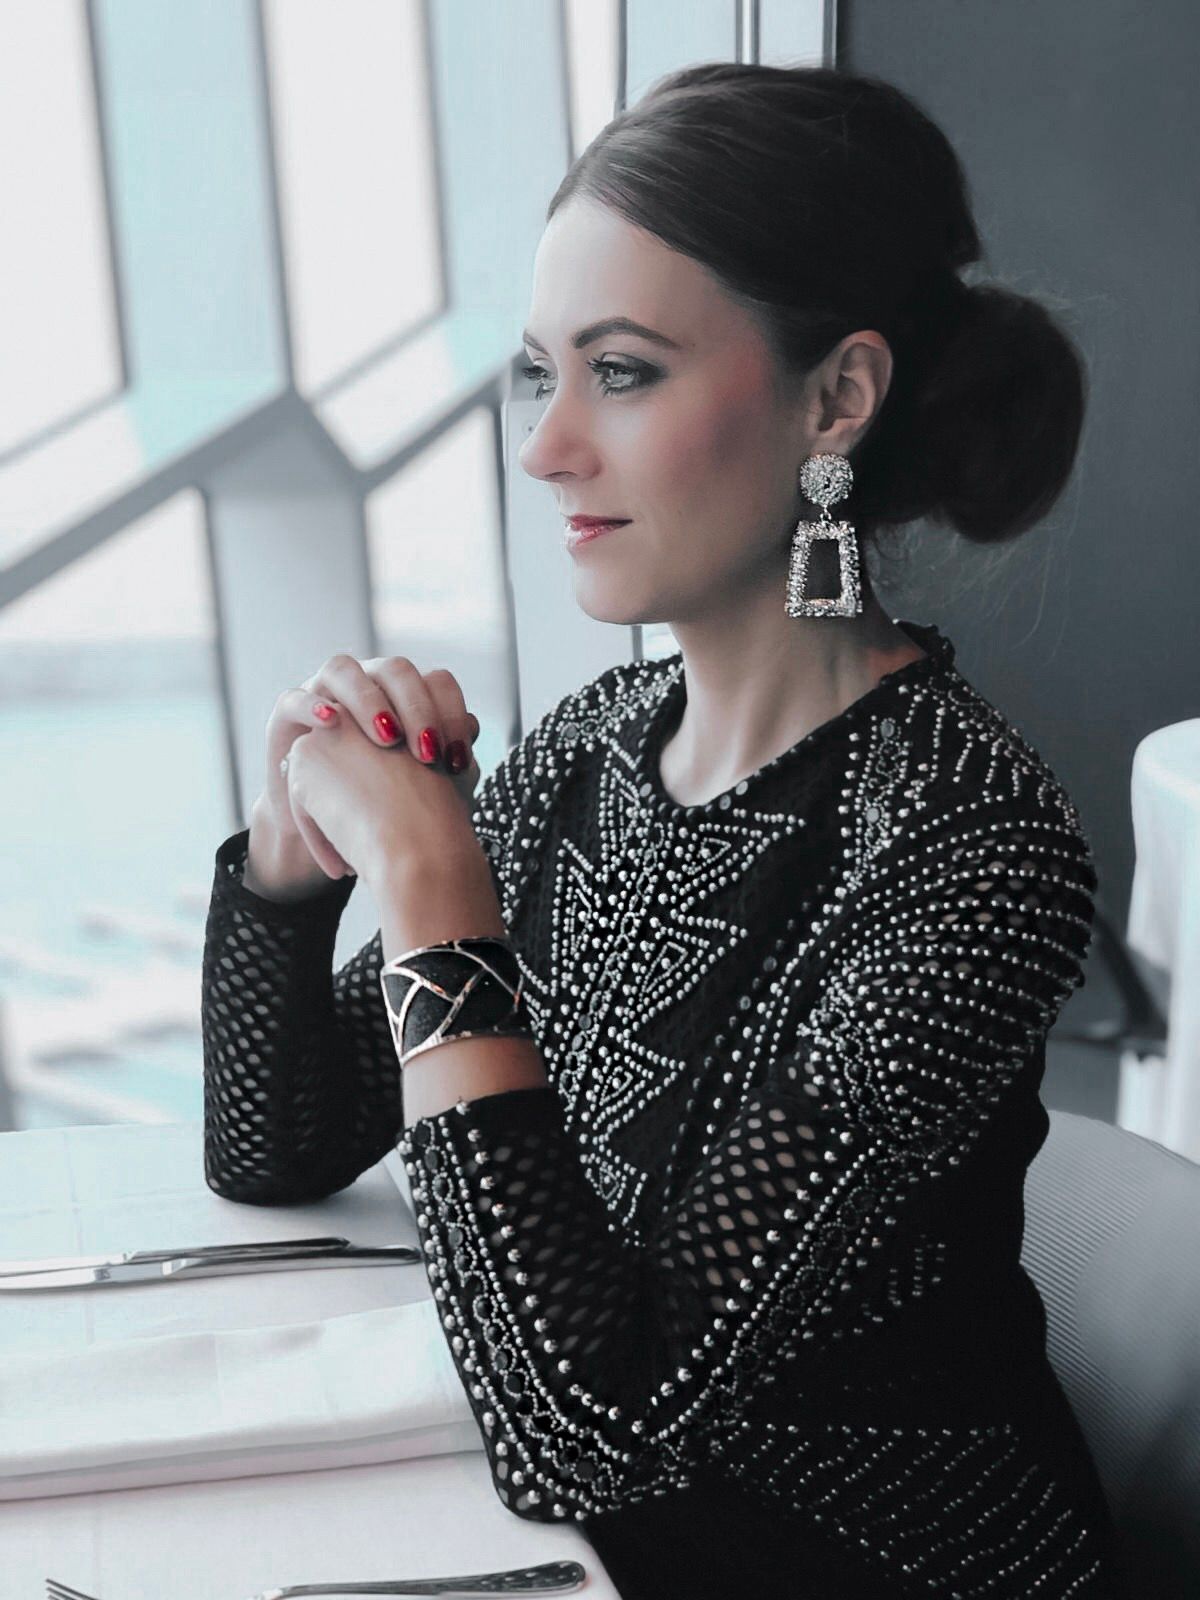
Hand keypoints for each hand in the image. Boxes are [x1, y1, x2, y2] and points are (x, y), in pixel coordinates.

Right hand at [277, 654, 484, 881]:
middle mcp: (368, 686)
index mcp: (405, 697)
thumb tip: (473, 727)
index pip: (436, 683)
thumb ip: (447, 757)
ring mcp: (326, 694)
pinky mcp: (287, 715)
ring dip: (367, 700)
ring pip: (344, 670)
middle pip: (395, 670)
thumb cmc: (382, 808)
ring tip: (385, 739)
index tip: (459, 759)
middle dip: (415, 706)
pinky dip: (311, 705)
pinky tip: (330, 722)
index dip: (451, 713)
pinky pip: (293, 697)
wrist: (329, 833)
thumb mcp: (419, 787)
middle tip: (426, 751)